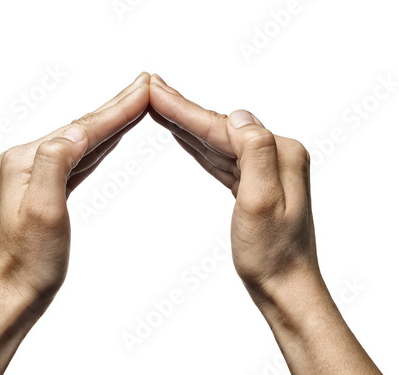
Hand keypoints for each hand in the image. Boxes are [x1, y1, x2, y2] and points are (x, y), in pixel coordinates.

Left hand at [0, 73, 149, 374]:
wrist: (14, 292)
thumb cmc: (28, 260)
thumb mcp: (42, 211)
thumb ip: (55, 163)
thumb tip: (76, 130)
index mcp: (26, 161)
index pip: (82, 129)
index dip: (117, 110)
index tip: (144, 89)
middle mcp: (29, 161)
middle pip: (83, 129)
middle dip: (117, 108)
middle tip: (144, 86)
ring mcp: (37, 174)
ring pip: (84, 142)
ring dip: (111, 123)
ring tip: (134, 104)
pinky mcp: (47, 188)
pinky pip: (80, 160)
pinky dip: (100, 146)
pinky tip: (111, 139)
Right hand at [149, 75, 380, 373]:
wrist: (284, 286)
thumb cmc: (272, 254)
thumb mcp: (262, 203)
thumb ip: (256, 153)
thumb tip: (239, 115)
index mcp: (281, 153)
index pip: (223, 127)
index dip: (185, 110)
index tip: (155, 91)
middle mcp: (276, 155)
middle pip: (219, 128)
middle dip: (183, 111)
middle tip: (151, 90)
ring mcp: (266, 168)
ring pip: (217, 141)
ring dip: (188, 125)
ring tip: (160, 107)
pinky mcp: (253, 183)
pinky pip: (221, 158)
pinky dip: (199, 146)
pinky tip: (184, 136)